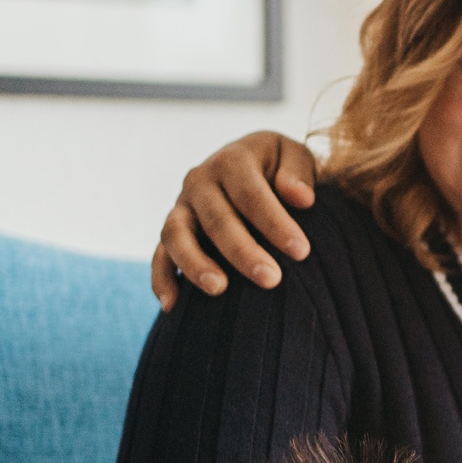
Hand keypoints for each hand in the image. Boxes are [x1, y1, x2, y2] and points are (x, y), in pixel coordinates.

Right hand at [152, 131, 319, 309]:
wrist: (253, 166)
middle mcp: (200, 181)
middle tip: (271, 279)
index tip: (302, 251)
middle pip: (217, 219)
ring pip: (177, 234)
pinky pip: (159, 255)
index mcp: (232, 160)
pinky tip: (174, 306)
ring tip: (219, 289)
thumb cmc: (280, 168)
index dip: (275, 223)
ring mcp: (181, 207)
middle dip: (243, 251)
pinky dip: (162, 279)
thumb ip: (298, 172)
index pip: (252, 194)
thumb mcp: (294, 156)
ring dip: (195, 263)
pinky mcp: (172, 232)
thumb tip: (302, 198)